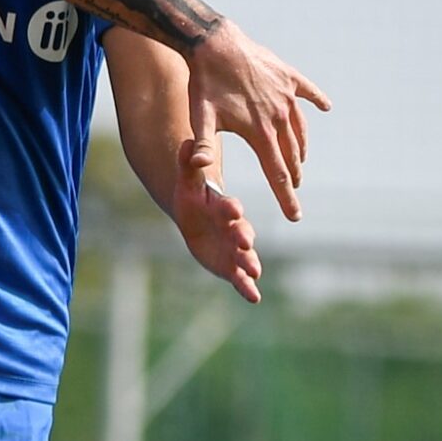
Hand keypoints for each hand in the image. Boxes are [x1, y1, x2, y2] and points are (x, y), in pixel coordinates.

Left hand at [171, 137, 261, 303]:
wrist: (197, 215)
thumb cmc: (193, 196)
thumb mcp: (187, 182)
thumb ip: (188, 164)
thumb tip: (186, 142)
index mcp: (223, 206)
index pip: (228, 207)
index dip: (230, 209)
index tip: (233, 209)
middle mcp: (234, 227)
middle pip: (240, 232)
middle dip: (242, 237)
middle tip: (245, 242)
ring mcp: (234, 247)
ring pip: (244, 256)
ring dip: (249, 263)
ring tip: (255, 272)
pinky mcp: (232, 264)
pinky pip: (240, 276)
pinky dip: (247, 286)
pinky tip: (254, 298)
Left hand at [185, 23, 330, 221]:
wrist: (214, 44)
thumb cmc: (204, 84)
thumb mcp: (199, 117)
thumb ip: (200, 143)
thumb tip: (197, 166)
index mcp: (260, 132)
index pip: (277, 173)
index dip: (286, 197)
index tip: (296, 216)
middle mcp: (279, 116)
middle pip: (291, 154)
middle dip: (294, 175)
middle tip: (294, 190)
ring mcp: (287, 95)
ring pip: (300, 128)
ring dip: (301, 146)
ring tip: (299, 159)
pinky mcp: (288, 77)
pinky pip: (309, 92)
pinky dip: (317, 100)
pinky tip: (326, 107)